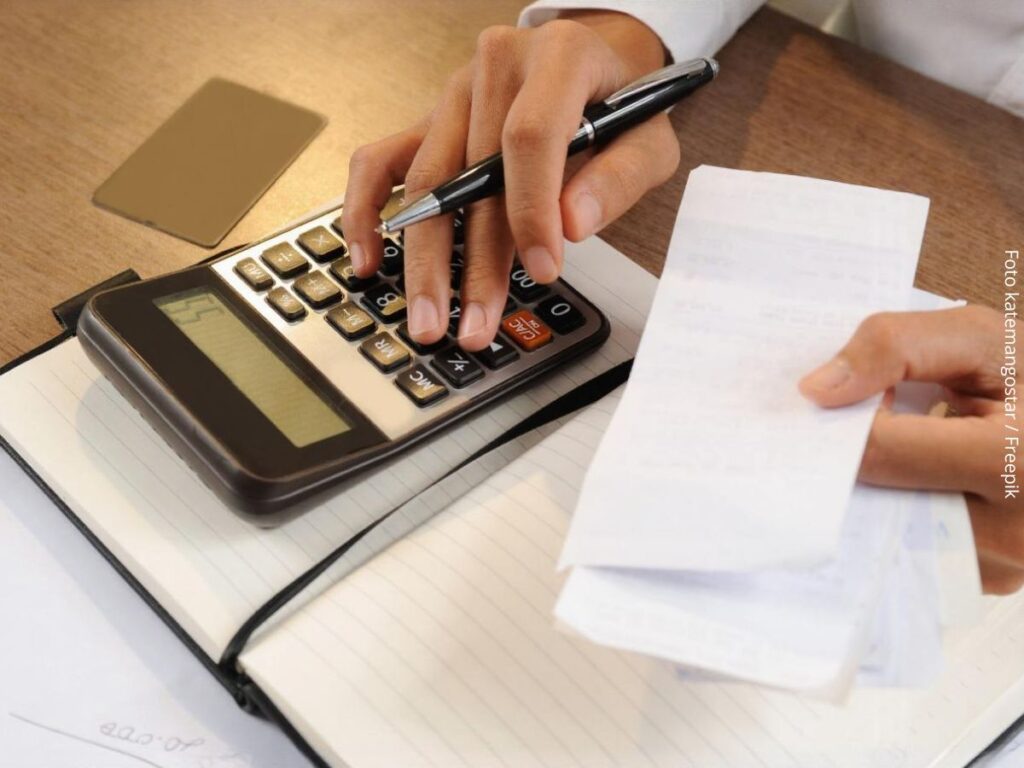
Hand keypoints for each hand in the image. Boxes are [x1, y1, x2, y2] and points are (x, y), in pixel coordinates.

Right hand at [341, 12, 676, 349]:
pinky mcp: (428, 122)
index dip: (532, 210)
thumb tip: (570, 225)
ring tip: (428, 319)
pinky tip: (369, 262)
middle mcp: (494, 68)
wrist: (594, 61)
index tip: (543, 270)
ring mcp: (453, 96)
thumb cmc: (621, 102)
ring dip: (424, 259)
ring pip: (424, 181)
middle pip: (468, 171)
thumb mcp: (649, 137)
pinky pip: (380, 162)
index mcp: (556, 57)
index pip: (530, 137)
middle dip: (472, 261)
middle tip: (472, 326)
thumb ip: (618, 178)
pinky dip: (366, 211)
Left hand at [799, 306, 1018, 592]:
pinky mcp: (992, 578)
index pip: (879, 452)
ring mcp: (1004, 566)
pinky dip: (903, 510)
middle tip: (846, 420)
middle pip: (877, 499)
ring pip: (889, 528)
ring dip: (876, 485)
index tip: (832, 398)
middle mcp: (1015, 533)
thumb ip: (895, 347)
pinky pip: (916, 548)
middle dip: (850, 458)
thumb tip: (817, 390)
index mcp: (1019, 462)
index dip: (842, 420)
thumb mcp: (985, 340)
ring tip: (901, 443)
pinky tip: (920, 477)